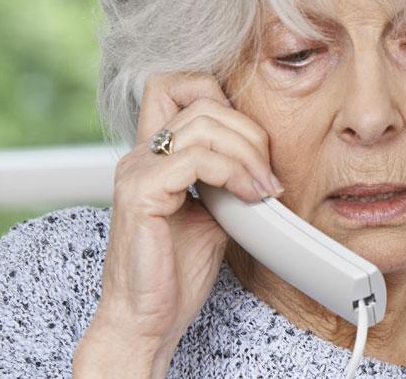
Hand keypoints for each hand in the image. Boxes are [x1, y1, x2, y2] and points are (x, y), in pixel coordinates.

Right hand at [73, 71, 283, 377]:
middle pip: (202, 100)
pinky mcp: (140, 193)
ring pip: (204, 124)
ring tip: (264, 190)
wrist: (149, 320)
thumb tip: (261, 159)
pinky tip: (249, 197)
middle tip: (268, 175)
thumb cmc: (177, 272)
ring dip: (248, 154)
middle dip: (249, 132)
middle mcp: (140, 155)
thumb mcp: (213, 212)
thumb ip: (225, 177)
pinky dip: (233, 172)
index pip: (175, 85)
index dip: (220, 97)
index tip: (251, 144)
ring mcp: (137, 170)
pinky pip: (195, 158)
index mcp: (154, 155)